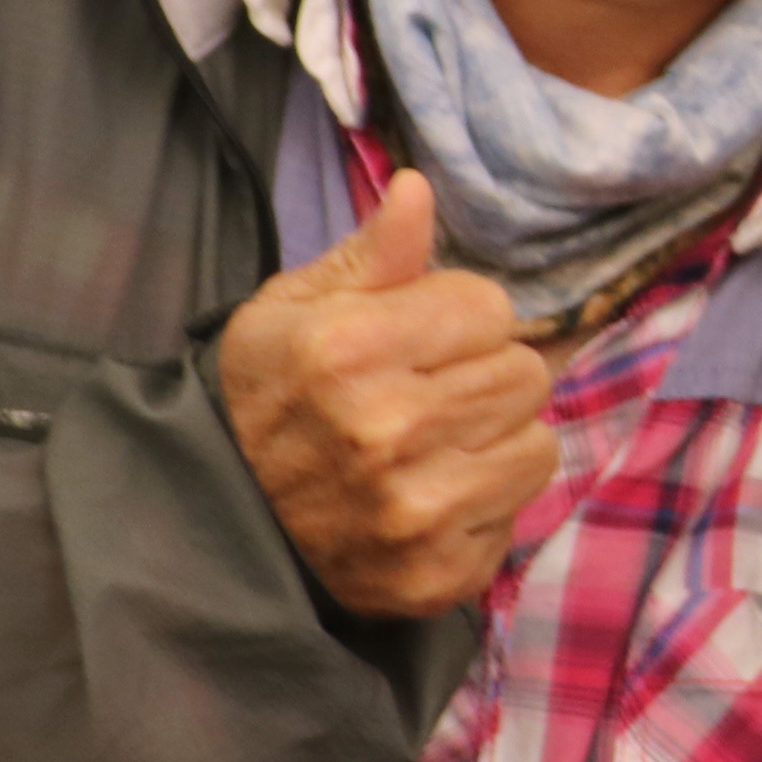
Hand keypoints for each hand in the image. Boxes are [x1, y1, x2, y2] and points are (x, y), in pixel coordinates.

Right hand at [224, 172, 560, 618]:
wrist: (224, 519)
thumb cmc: (268, 398)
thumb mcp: (293, 309)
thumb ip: (372, 254)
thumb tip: (420, 188)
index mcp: (350, 348)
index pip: (490, 306)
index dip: (461, 317)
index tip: (422, 339)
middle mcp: (388, 430)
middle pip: (525, 374)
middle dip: (486, 375)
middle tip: (432, 395)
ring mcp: (415, 512)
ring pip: (537, 446)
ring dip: (497, 442)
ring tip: (437, 448)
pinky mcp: (437, 574)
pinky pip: (517, 516)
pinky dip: (485, 507)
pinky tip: (432, 500)